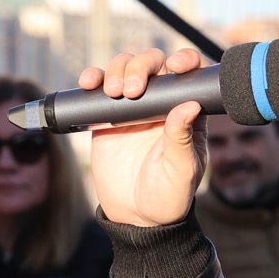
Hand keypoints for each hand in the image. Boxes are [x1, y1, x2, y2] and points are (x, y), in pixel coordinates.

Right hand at [81, 47, 209, 226]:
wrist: (135, 216)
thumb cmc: (168, 196)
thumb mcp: (181, 171)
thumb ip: (182, 140)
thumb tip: (190, 105)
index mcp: (187, 112)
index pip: (188, 75)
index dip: (184, 61)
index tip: (175, 67)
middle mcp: (161, 104)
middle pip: (152, 64)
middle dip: (141, 66)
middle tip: (132, 91)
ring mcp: (133, 108)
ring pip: (125, 68)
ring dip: (117, 69)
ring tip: (113, 93)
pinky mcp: (107, 116)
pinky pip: (98, 89)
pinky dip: (92, 79)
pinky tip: (88, 83)